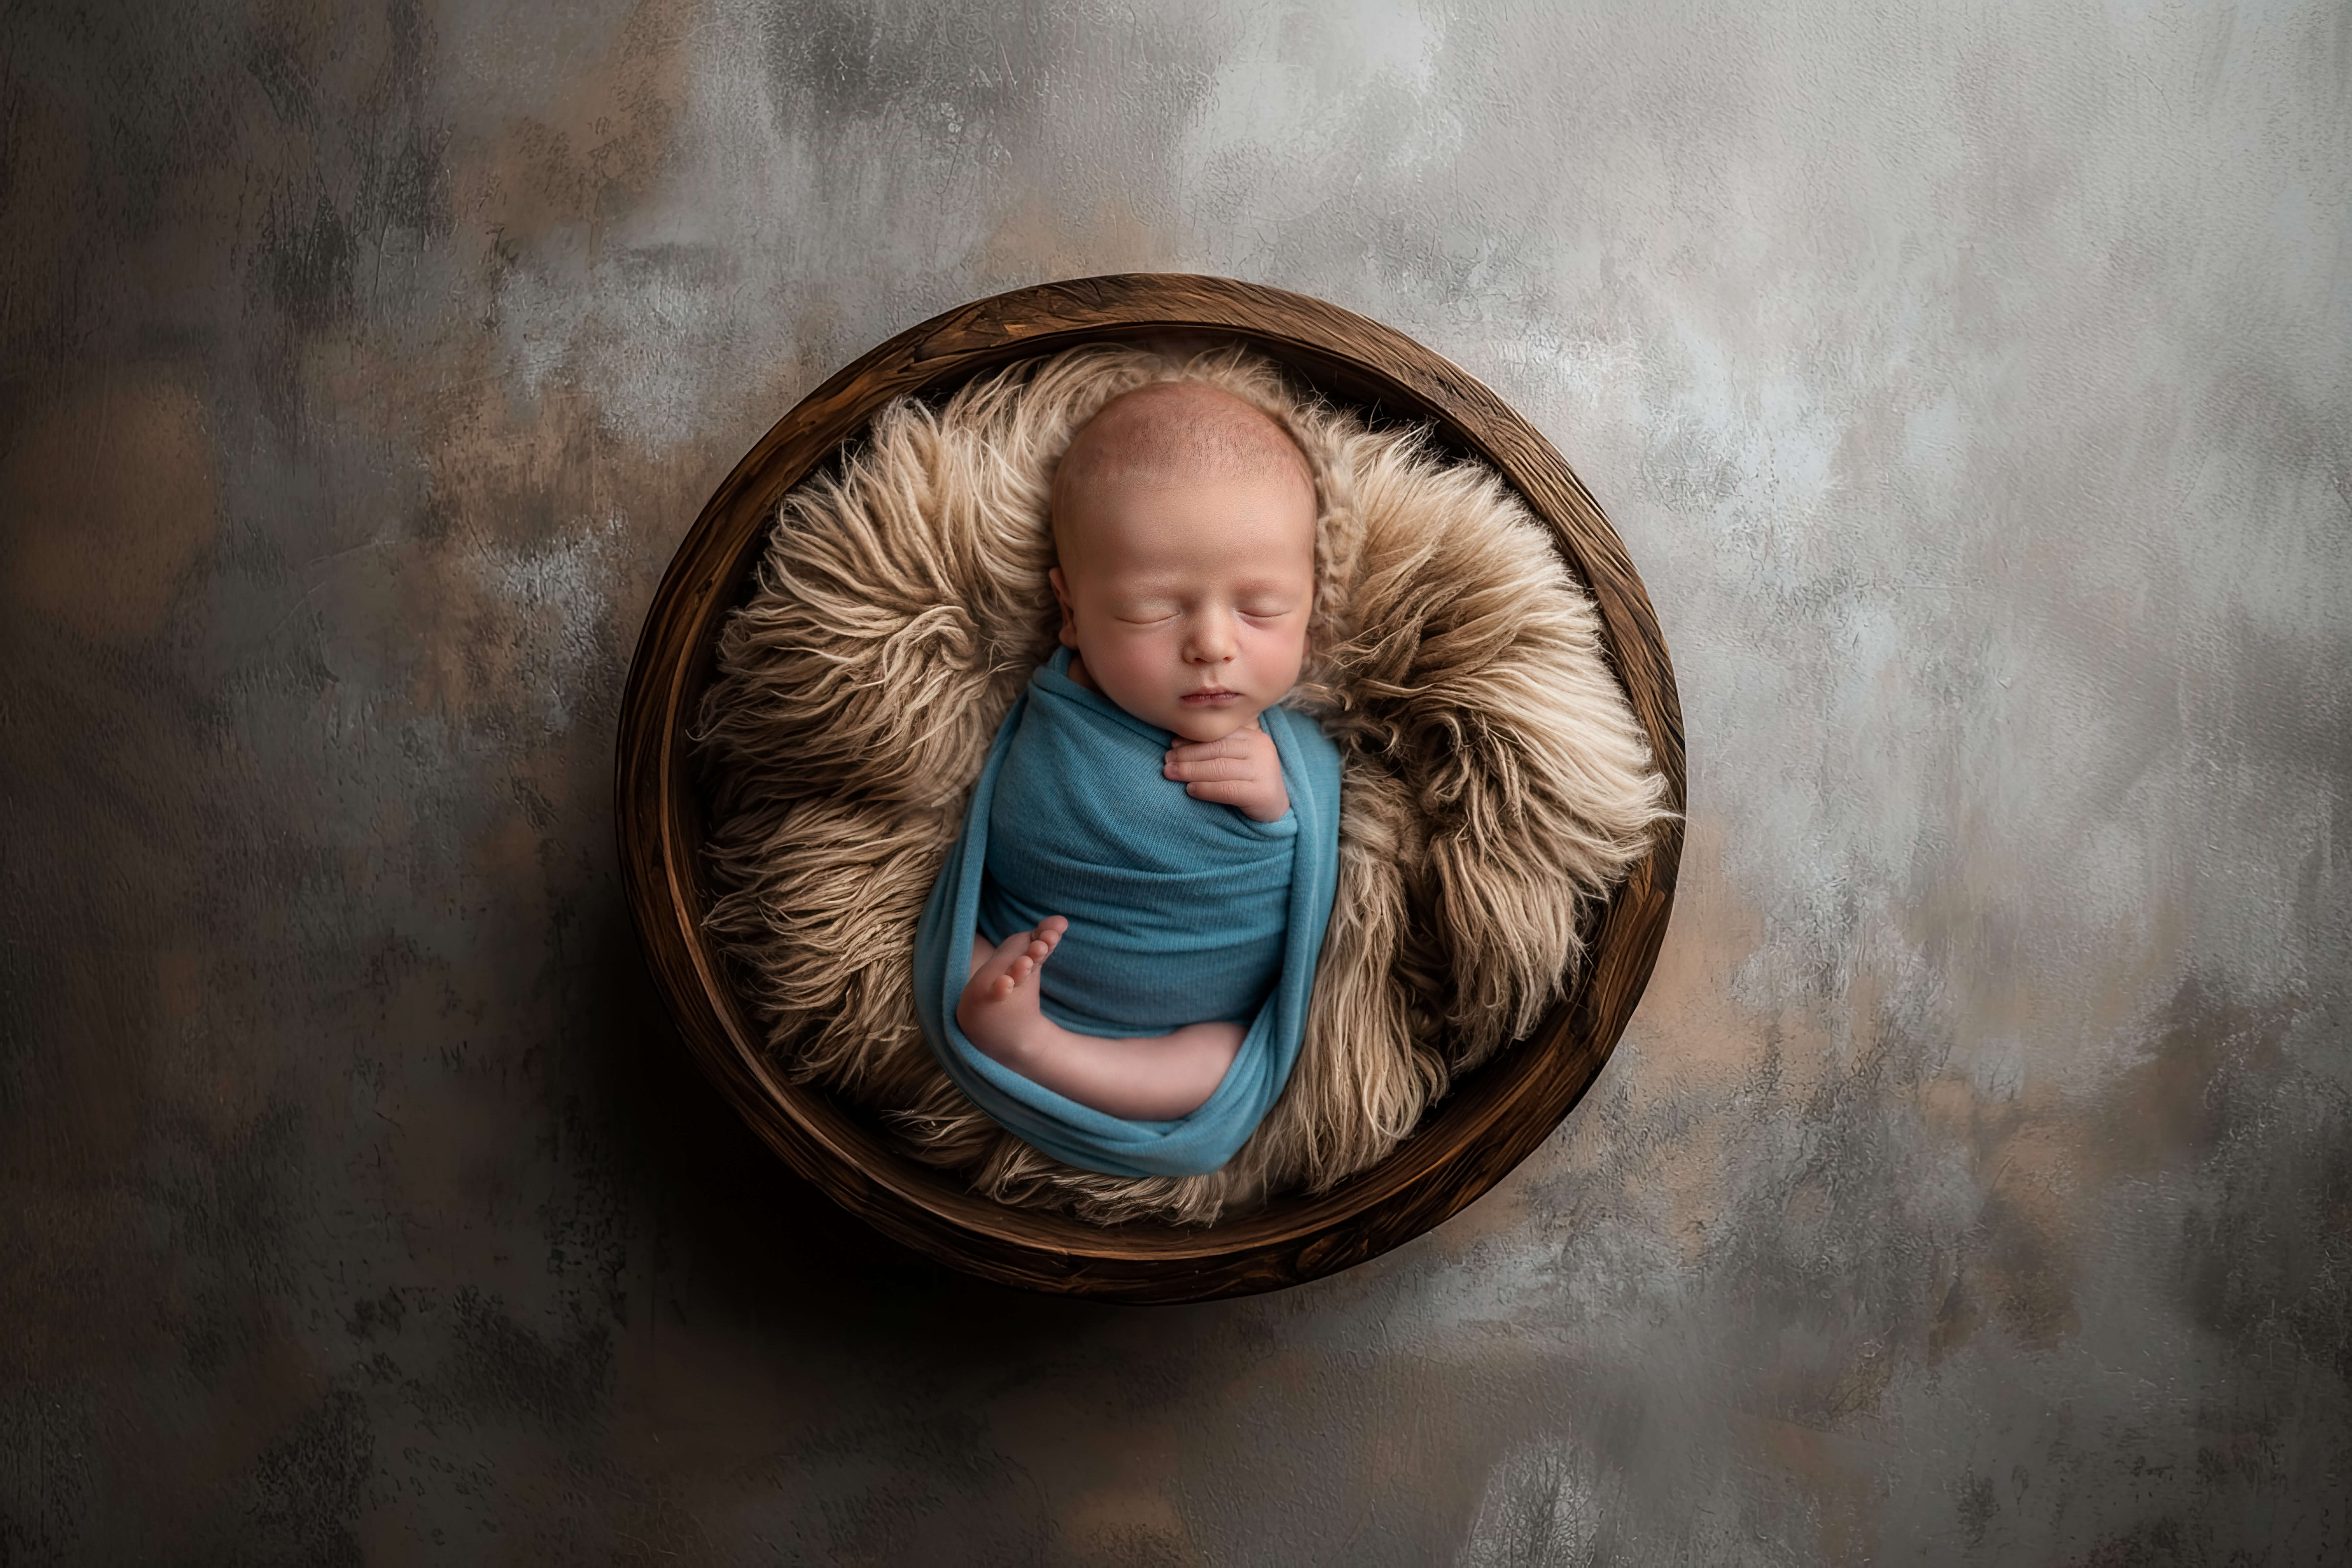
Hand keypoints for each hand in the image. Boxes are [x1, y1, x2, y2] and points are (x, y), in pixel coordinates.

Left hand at [1164, 726, 1289, 821]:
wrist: (1276, 807)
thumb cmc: (1250, 781)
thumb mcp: (1238, 759)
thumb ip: (1218, 749)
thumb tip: (1177, 742)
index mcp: (1254, 737)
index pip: (1219, 735)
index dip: (1193, 739)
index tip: (1172, 744)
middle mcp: (1261, 749)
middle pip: (1217, 749)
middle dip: (1188, 754)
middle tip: (1167, 760)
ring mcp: (1263, 770)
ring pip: (1220, 768)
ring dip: (1191, 770)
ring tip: (1171, 773)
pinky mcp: (1261, 793)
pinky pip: (1227, 789)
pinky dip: (1206, 789)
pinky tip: (1190, 790)